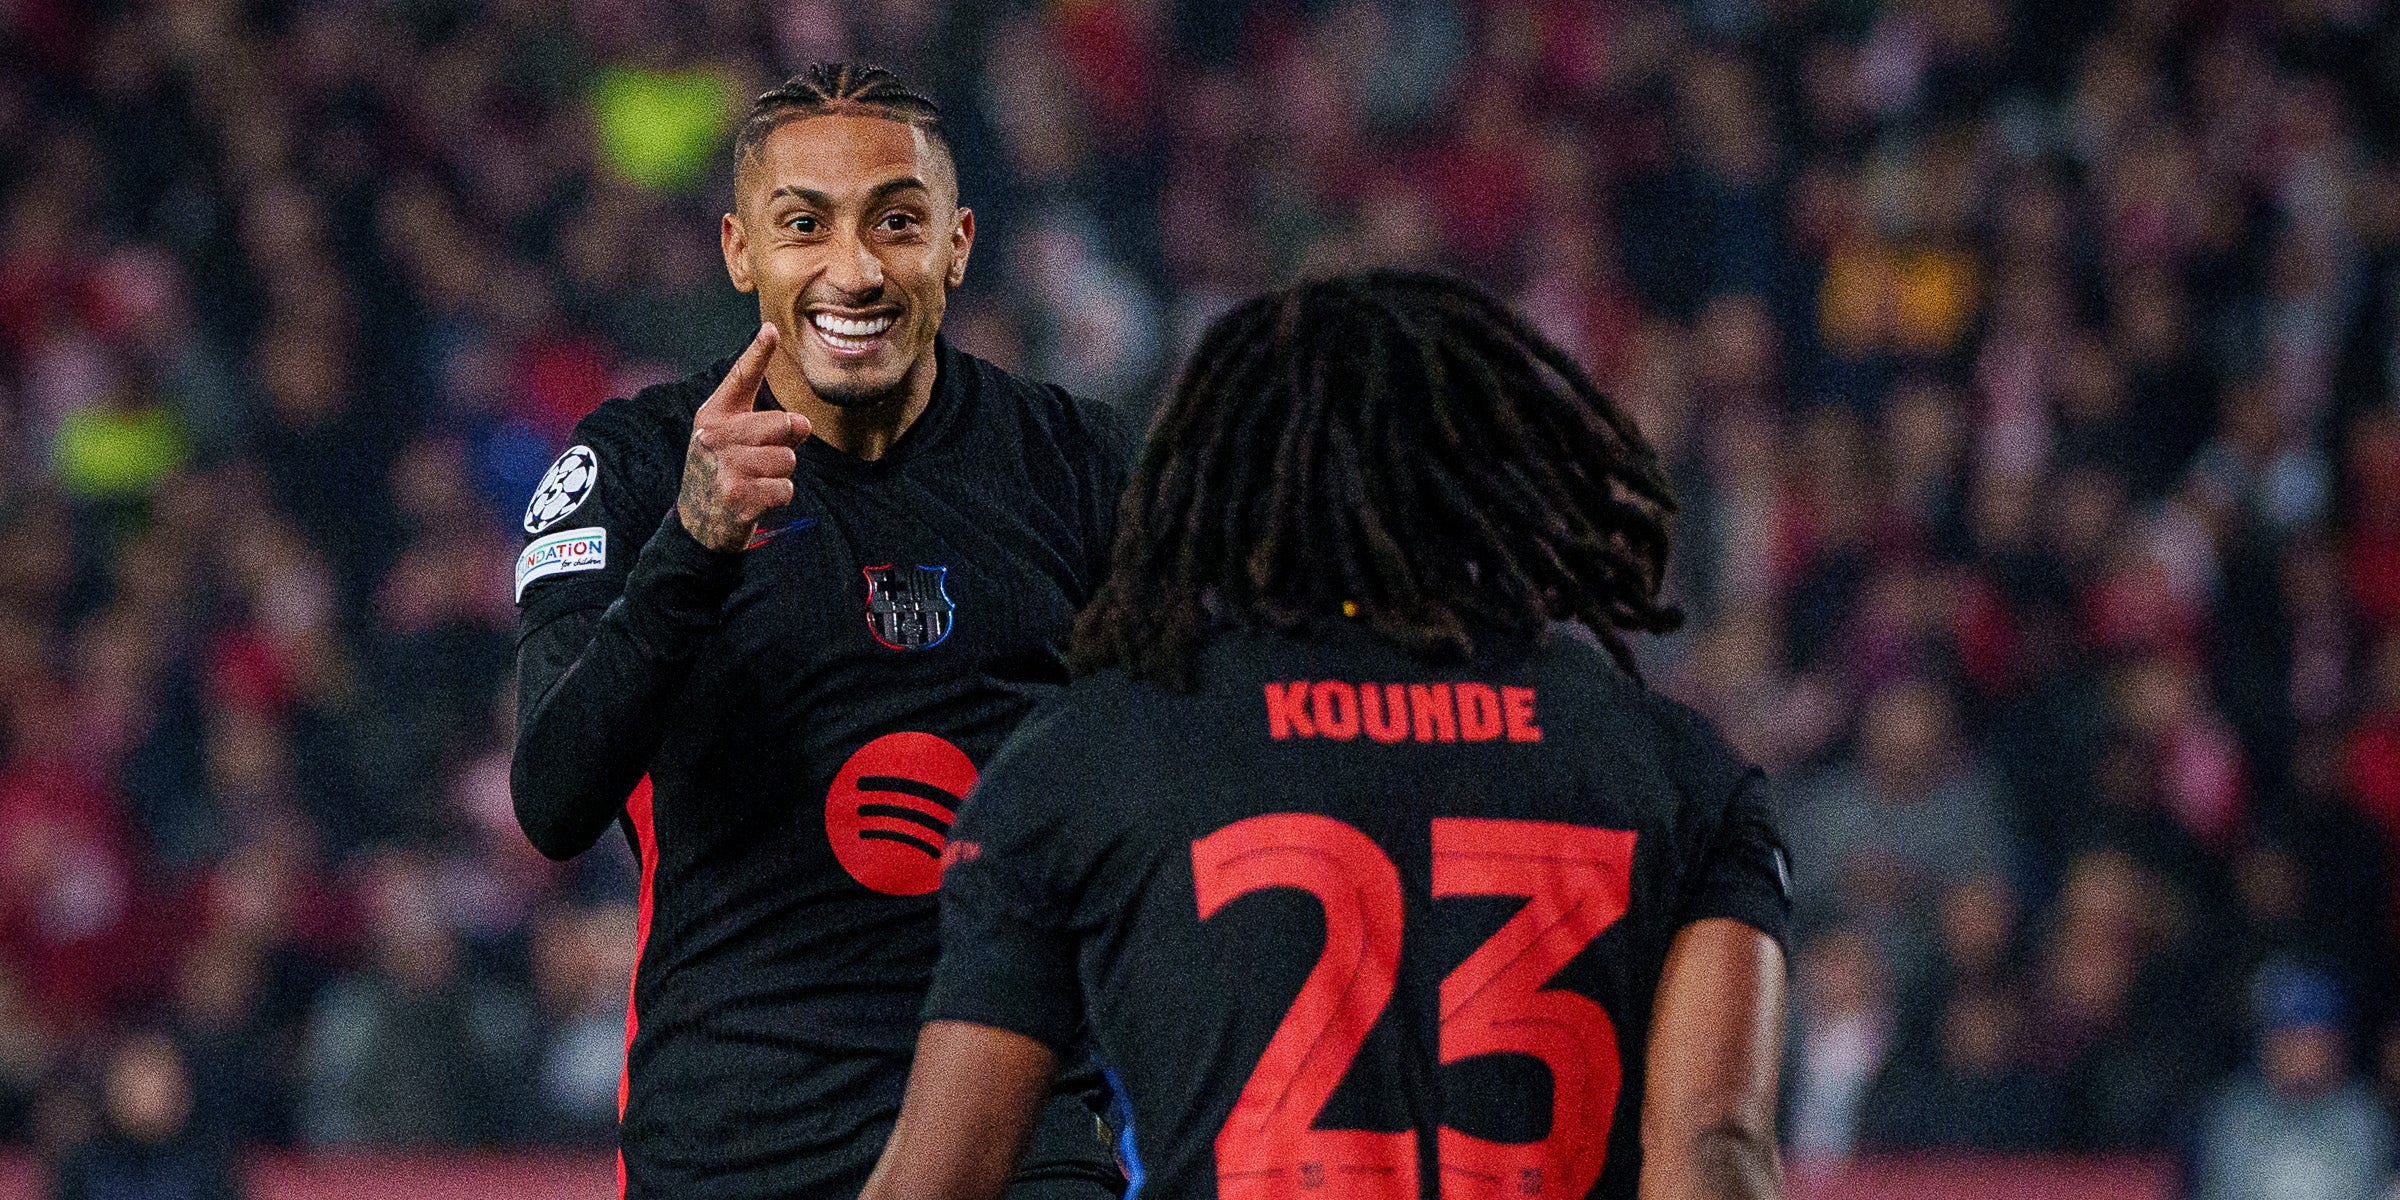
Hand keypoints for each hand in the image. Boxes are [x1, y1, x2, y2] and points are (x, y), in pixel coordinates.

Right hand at [678, 325, 812, 551]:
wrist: (698, 523)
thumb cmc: (723, 472)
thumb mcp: (730, 439)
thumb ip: (764, 422)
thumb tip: (803, 422)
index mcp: (712, 416)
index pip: (741, 379)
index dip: (758, 353)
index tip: (772, 329)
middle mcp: (713, 437)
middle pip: (782, 424)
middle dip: (788, 442)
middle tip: (766, 456)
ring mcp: (723, 467)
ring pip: (787, 459)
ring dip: (780, 474)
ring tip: (756, 480)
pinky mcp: (736, 496)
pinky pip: (785, 488)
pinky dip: (779, 496)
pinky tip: (757, 499)